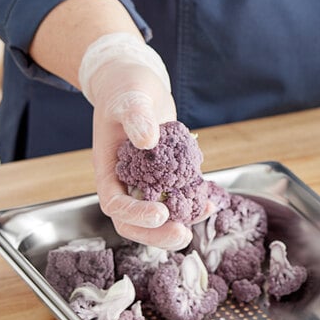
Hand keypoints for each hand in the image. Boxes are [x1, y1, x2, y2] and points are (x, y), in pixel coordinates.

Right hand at [78, 32, 191, 250]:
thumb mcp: (130, 97)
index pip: (115, 204)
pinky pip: (177, 199)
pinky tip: (211, 201)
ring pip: (157, 216)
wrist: (135, 84)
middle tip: (184, 235)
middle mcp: (125, 181)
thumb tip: (148, 141)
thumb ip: (136, 117)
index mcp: (108, 169)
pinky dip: (193, 204)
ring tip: (204, 216)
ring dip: (179, 223)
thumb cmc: (125, 88)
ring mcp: (146, 181)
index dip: (136, 215)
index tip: (162, 214)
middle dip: (157, 234)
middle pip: (134, 222)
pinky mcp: (165, 176)